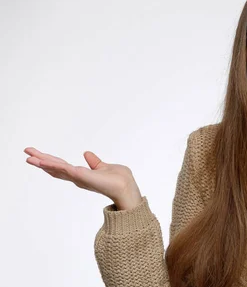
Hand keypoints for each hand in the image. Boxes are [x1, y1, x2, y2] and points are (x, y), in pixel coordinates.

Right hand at [24, 147, 142, 209]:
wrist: (126, 187)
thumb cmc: (119, 179)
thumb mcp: (104, 166)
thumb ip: (94, 162)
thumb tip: (87, 154)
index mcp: (80, 174)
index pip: (61, 166)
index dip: (49, 160)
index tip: (36, 153)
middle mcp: (77, 177)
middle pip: (55, 167)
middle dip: (40, 160)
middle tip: (26, 152)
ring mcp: (78, 177)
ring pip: (56, 168)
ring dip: (42, 162)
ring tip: (29, 157)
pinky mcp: (82, 176)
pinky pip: (65, 169)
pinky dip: (53, 166)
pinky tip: (43, 161)